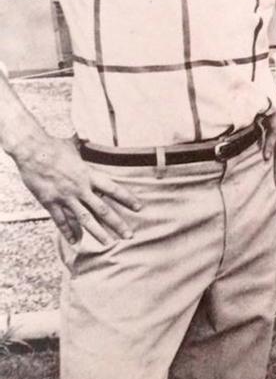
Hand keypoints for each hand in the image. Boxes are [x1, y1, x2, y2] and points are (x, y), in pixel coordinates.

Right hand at [14, 135, 141, 244]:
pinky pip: (61, 220)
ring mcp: (65, 197)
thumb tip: (87, 135)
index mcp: (88, 174)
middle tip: (129, 235)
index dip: (127, 199)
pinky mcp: (50, 202)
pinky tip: (74, 242)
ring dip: (97, 232)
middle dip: (117, 223)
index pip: (113, 189)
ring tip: (108, 243)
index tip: (139, 208)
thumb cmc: (54, 146)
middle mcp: (80, 188)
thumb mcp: (74, 145)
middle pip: (102, 209)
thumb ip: (83, 144)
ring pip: (84, 219)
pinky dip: (68, 231)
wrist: (32, 151)